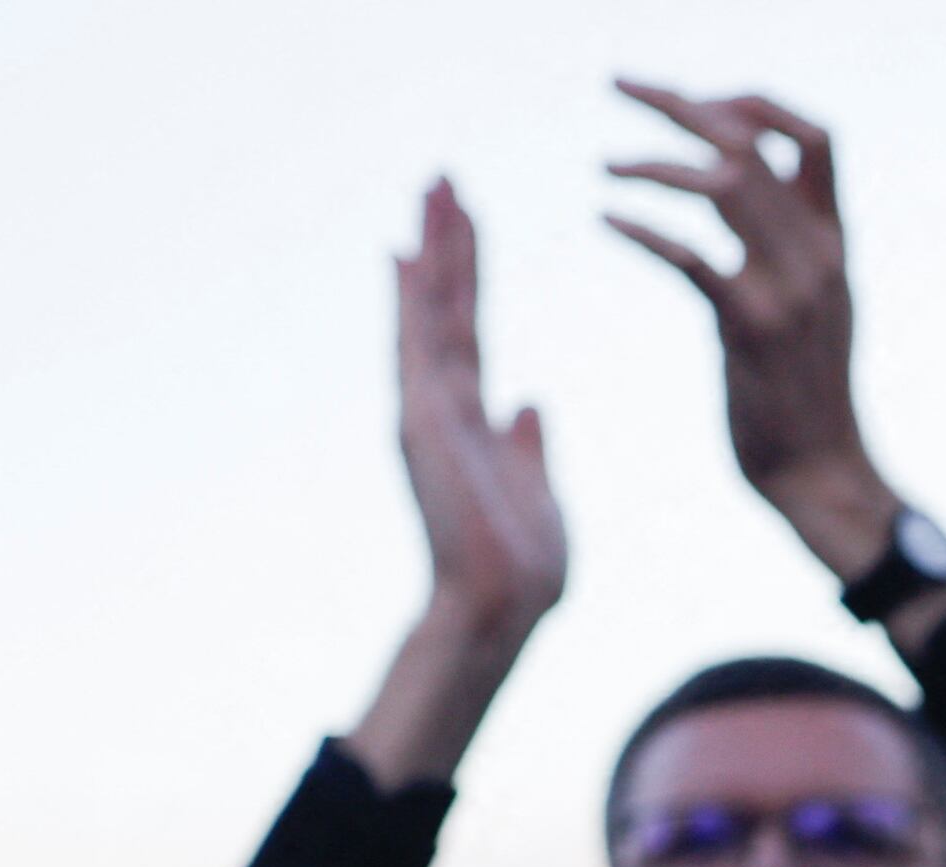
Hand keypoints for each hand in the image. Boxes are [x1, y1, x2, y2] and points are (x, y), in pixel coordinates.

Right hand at [395, 180, 562, 641]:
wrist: (501, 612)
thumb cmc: (524, 570)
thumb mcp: (539, 492)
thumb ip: (528, 446)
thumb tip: (530, 402)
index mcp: (474, 421)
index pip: (472, 330)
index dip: (469, 274)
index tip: (469, 221)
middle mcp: (443, 408)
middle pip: (446, 306)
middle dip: (447, 240)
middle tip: (444, 175)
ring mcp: (429, 413)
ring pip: (431, 313)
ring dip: (432, 249)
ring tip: (434, 187)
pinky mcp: (422, 425)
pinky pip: (417, 346)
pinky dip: (412, 298)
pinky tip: (407, 249)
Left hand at [603, 81, 906, 586]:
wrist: (819, 471)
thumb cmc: (805, 389)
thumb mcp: (818, 301)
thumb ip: (793, 240)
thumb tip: (746, 185)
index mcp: (835, 241)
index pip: (814, 137)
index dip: (756, 103)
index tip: (702, 103)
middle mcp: (817, 255)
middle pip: (751, 143)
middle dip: (677, 103)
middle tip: (620, 86)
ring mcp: (788, 291)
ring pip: (723, 185)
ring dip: (654, 161)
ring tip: (606, 166)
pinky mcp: (749, 329)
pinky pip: (689, 256)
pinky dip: (642, 227)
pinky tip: (606, 217)